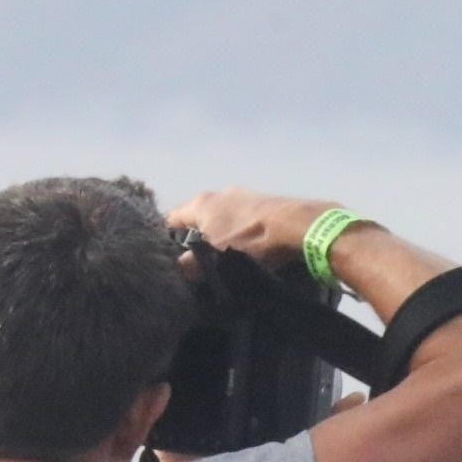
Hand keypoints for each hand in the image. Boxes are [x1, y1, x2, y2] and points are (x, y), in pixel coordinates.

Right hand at [164, 188, 348, 262]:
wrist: (295, 224)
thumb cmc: (250, 239)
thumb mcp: (217, 256)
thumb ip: (195, 263)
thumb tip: (180, 268)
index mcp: (200, 203)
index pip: (172, 219)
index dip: (166, 238)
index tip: (167, 256)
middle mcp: (218, 193)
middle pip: (198, 217)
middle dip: (196, 238)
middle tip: (198, 261)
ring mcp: (242, 195)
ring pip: (221, 217)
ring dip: (220, 235)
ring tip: (223, 256)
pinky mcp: (262, 201)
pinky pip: (241, 218)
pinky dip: (239, 231)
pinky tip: (246, 246)